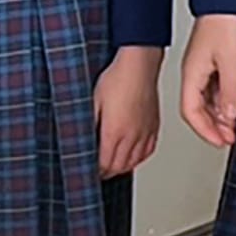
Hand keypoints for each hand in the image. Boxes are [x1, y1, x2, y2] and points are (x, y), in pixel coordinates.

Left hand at [94, 45, 162, 176]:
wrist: (139, 64)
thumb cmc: (116, 78)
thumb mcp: (92, 102)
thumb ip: (88, 125)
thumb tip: (81, 141)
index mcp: (115, 132)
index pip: (104, 164)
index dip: (95, 171)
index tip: (88, 171)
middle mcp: (132, 136)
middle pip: (119, 166)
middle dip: (107, 172)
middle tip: (98, 172)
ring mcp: (145, 132)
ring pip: (134, 162)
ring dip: (121, 167)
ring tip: (112, 166)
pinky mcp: (154, 126)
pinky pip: (147, 151)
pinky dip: (138, 158)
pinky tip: (132, 156)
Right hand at [181, 14, 235, 147]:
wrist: (225, 1)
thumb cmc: (223, 24)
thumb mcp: (231, 61)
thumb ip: (230, 90)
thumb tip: (231, 114)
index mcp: (191, 74)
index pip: (191, 112)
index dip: (205, 130)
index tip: (220, 142)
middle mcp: (193, 74)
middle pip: (197, 110)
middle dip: (213, 128)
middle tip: (229, 139)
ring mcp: (201, 70)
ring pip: (206, 102)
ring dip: (219, 117)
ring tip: (233, 128)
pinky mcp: (210, 64)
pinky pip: (213, 91)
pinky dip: (223, 103)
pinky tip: (233, 108)